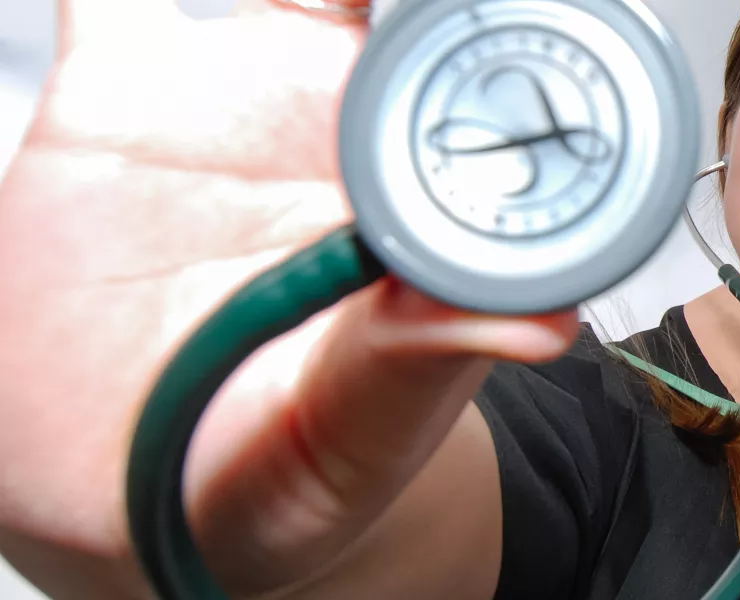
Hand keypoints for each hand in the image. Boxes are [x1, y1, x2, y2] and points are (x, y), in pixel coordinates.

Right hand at [0, 1, 577, 595]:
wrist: (137, 491)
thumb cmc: (282, 471)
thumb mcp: (352, 436)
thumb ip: (419, 368)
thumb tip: (542, 327)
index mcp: (420, 193)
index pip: (484, 59)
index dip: (496, 8)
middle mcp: (344, 129)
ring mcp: (236, 101)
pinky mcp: (119, 102)